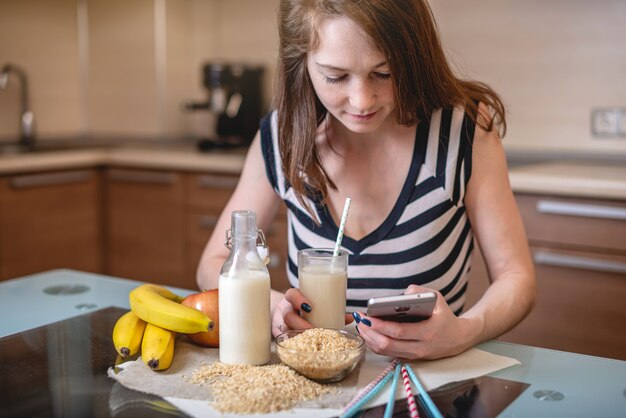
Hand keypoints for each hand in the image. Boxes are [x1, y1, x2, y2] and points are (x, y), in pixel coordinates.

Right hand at [271, 288, 354, 336]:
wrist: (286, 313)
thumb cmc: (303, 308)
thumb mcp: (314, 303)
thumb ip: (331, 308)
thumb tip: (351, 317)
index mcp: (292, 299)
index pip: (291, 294)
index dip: (298, 300)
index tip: (309, 307)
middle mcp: (286, 311)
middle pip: (288, 316)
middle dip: (300, 324)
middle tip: (313, 329)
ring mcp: (283, 324)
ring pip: (286, 330)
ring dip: (299, 336)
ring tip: (312, 341)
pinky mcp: (284, 336)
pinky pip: (287, 341)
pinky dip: (297, 344)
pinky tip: (305, 350)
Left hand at [355, 285, 477, 358]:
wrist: (459, 338)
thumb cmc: (445, 316)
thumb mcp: (438, 299)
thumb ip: (420, 292)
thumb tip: (402, 293)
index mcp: (428, 332)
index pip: (399, 332)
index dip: (380, 325)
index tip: (367, 317)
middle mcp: (420, 347)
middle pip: (388, 344)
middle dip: (369, 333)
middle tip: (359, 321)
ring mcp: (414, 355)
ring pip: (386, 352)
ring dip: (370, 339)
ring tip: (360, 326)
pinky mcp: (410, 358)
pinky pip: (388, 354)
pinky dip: (376, 344)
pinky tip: (369, 334)